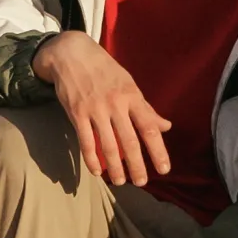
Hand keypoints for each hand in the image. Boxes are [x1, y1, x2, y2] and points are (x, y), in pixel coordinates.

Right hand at [33, 31, 170, 186]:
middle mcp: (115, 105)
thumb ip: (146, 108)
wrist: (72, 54)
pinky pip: (85, 141)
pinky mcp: (77, 113)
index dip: (158, 150)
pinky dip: (91, 158)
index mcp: (132, 97)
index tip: (164, 169)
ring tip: (121, 182)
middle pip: (129, 141)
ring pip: (107, 145)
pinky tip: (97, 171)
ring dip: (115, 167)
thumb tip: (166, 126)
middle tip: (141, 183)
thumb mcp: (128, 84)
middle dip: (137, 165)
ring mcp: (95, 110)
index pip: (149, 128)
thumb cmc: (104, 70)